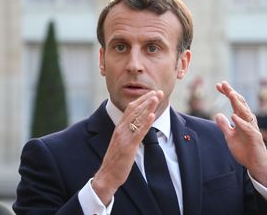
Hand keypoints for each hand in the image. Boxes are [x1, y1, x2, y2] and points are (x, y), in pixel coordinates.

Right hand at [92, 90, 163, 204]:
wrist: (107, 175)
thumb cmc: (116, 160)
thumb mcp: (122, 142)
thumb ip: (128, 133)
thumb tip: (137, 126)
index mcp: (119, 127)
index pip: (131, 108)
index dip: (142, 99)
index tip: (152, 92)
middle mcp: (120, 129)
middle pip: (134, 109)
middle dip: (147, 99)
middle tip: (159, 91)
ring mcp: (124, 137)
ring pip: (136, 118)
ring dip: (147, 106)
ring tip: (156, 98)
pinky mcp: (128, 147)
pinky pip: (138, 132)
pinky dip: (145, 123)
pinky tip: (152, 116)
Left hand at [214, 81, 266, 190]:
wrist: (255, 164)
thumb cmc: (244, 149)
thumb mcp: (230, 136)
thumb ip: (224, 126)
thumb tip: (217, 114)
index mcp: (241, 119)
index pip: (235, 103)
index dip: (227, 93)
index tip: (218, 85)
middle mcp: (248, 121)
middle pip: (240, 103)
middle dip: (232, 93)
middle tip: (223, 84)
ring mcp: (252, 128)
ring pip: (245, 112)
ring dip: (238, 103)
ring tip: (230, 94)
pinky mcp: (254, 137)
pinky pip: (248, 128)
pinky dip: (241, 122)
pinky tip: (234, 116)